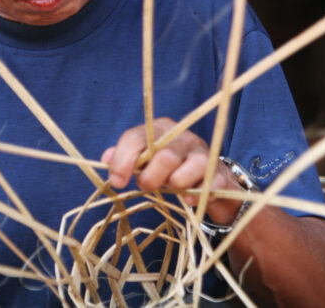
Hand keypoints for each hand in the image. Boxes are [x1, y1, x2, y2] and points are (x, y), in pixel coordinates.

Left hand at [102, 117, 242, 222]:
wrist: (210, 178)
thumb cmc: (170, 167)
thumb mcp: (146, 159)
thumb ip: (126, 157)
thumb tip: (104, 158)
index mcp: (160, 128)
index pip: (136, 137)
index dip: (122, 160)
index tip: (117, 182)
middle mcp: (183, 136)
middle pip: (162, 156)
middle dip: (150, 178)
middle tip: (148, 185)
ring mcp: (204, 153)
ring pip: (183, 172)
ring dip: (173, 187)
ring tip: (171, 187)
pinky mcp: (219, 174)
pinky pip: (204, 189)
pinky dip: (193, 197)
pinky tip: (189, 197)